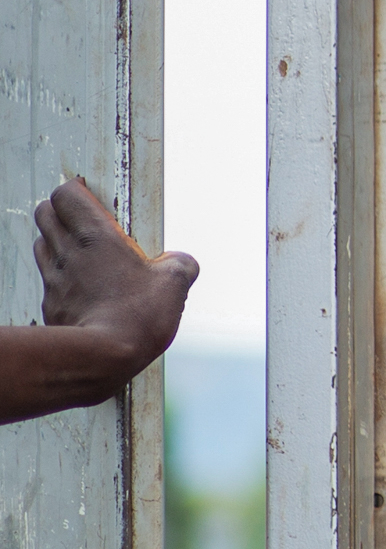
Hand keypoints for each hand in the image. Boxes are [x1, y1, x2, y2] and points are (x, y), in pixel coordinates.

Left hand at [31, 177, 195, 370]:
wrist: (101, 358)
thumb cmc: (136, 317)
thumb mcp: (175, 284)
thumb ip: (180, 263)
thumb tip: (181, 260)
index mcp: (96, 236)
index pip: (66, 194)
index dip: (76, 190)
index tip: (91, 194)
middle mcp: (68, 253)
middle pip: (45, 213)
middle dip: (60, 209)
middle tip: (82, 216)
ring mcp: (54, 279)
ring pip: (42, 243)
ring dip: (56, 239)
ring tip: (80, 249)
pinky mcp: (51, 303)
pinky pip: (48, 278)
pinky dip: (59, 273)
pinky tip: (79, 284)